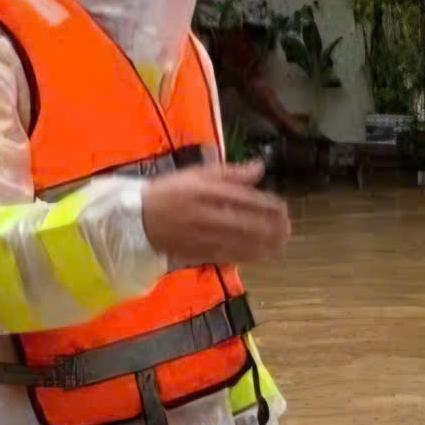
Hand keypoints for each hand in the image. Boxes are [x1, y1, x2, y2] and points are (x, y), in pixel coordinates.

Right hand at [142, 161, 289, 265]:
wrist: (137, 218)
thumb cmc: (170, 192)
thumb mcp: (198, 175)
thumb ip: (231, 173)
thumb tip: (260, 167)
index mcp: (207, 191)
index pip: (247, 199)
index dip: (269, 206)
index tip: (283, 208)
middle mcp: (207, 214)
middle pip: (248, 224)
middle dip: (272, 228)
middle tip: (287, 228)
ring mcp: (203, 236)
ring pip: (241, 243)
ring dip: (266, 245)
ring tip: (281, 244)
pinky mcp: (198, 253)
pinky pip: (229, 256)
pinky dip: (249, 256)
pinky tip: (263, 255)